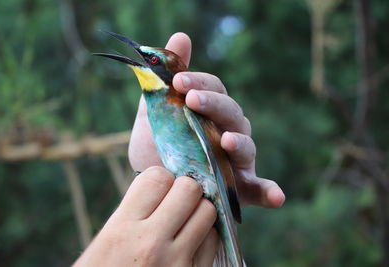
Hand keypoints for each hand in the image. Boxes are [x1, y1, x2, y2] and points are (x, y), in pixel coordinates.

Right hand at [73, 167, 218, 266]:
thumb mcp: (106, 244)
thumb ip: (133, 214)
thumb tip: (162, 188)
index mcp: (121, 230)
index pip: (157, 178)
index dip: (161, 178)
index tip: (159, 188)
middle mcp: (151, 243)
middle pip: (188, 189)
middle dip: (184, 189)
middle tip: (176, 200)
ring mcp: (177, 263)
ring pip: (207, 212)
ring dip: (199, 210)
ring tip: (186, 219)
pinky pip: (213, 241)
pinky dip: (206, 234)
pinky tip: (192, 240)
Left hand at [128, 33, 284, 207]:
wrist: (152, 189)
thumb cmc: (156, 150)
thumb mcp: (157, 112)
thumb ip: (167, 78)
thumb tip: (181, 36)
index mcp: (211, 114)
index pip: (214, 91)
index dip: (200, 82)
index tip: (179, 80)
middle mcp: (228, 133)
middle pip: (231, 113)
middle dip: (214, 105)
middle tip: (193, 99)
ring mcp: (236, 161)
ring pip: (246, 146)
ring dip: (239, 142)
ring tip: (226, 140)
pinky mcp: (240, 189)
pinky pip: (258, 190)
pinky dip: (270, 191)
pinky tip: (277, 197)